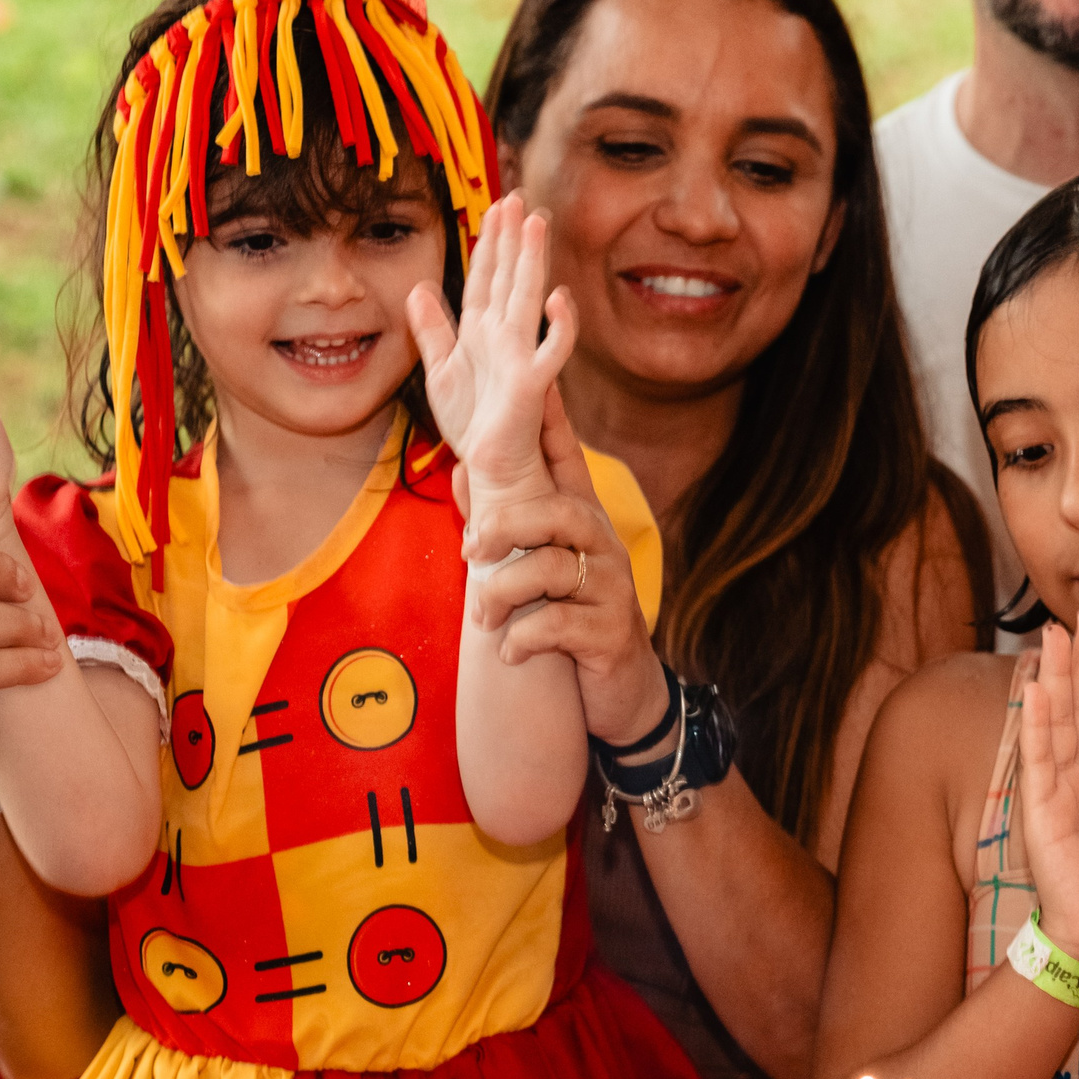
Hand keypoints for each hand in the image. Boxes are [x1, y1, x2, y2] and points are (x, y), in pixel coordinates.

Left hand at [406, 193, 574, 506]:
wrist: (491, 467)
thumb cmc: (474, 425)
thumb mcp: (440, 372)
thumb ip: (432, 330)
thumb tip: (418, 287)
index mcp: (481, 332)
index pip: (485, 278)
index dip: (490, 244)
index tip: (496, 208)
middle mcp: (503, 337)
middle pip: (508, 277)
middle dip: (514, 238)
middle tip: (518, 197)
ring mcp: (520, 356)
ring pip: (527, 299)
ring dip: (533, 261)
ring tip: (537, 223)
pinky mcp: (531, 384)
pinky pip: (550, 352)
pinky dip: (558, 328)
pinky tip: (559, 299)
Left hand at [462, 384, 671, 744]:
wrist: (618, 696)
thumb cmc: (571, 622)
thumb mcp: (536, 570)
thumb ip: (501, 522)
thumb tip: (459, 470)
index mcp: (582, 524)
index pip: (567, 460)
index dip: (552, 421)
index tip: (536, 382)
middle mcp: (603, 548)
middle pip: (558, 511)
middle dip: (506, 525)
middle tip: (469, 550)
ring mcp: (611, 589)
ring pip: (551, 570)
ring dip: (503, 596)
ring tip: (484, 621)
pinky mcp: (610, 634)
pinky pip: (557, 625)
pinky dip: (523, 641)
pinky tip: (512, 655)